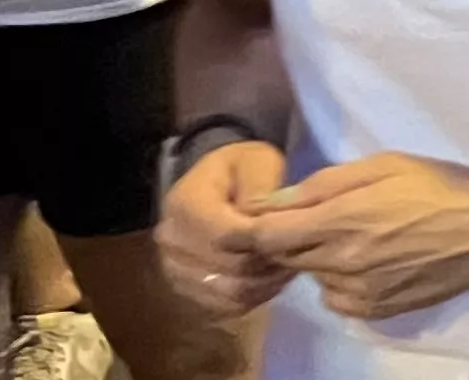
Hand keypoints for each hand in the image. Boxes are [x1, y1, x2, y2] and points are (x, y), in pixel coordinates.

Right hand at [158, 140, 296, 316]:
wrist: (217, 185)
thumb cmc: (242, 169)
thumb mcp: (258, 162)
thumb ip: (260, 189)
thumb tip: (261, 222)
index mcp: (184, 204)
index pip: (225, 236)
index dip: (263, 240)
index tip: (292, 233)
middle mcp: (171, 240)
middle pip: (229, 268)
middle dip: (268, 262)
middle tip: (298, 253)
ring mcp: (174, 269)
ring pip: (229, 292)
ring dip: (265, 283)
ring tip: (286, 264)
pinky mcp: (187, 290)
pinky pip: (225, 306)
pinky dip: (254, 297)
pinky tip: (270, 278)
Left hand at [240, 150, 468, 320]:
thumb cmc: (440, 185)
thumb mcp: (384, 165)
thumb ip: (323, 184)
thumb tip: (271, 200)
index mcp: (342, 220)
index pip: (265, 236)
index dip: (252, 225)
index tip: (260, 213)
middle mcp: (343, 263)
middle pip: (284, 258)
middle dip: (287, 238)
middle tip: (318, 217)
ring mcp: (360, 292)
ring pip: (312, 277)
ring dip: (317, 258)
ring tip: (354, 236)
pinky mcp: (377, 311)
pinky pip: (336, 299)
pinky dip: (340, 281)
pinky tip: (369, 261)